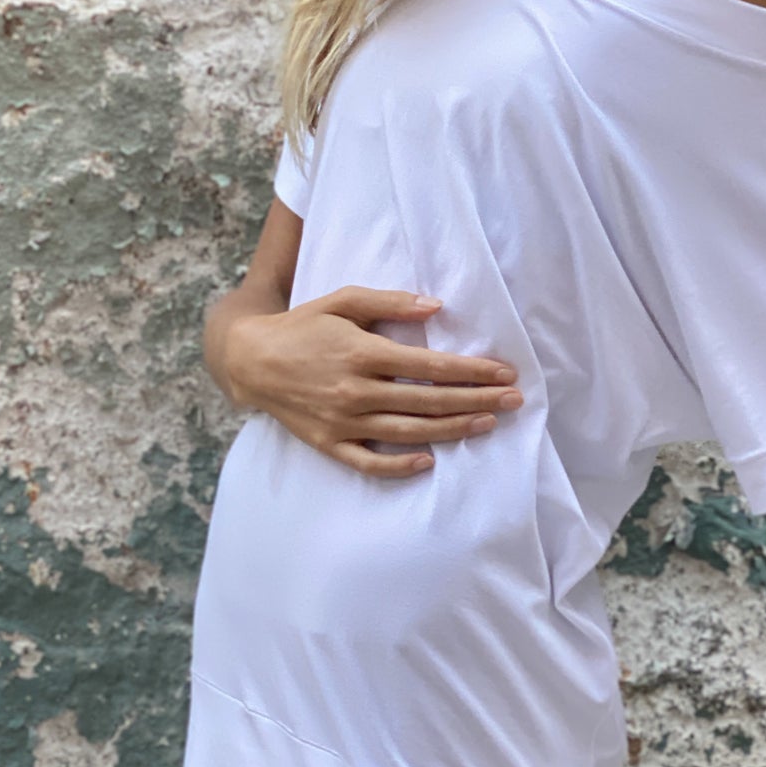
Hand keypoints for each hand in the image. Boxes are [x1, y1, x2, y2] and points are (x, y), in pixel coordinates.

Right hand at [224, 286, 523, 477]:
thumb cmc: (303, 325)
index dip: (471, 370)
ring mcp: (343, 421)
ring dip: (452, 429)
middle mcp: (355, 390)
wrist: (251, 360)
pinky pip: (370, 462)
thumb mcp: (343, 300)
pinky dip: (400, 466)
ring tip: (487, 424)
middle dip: (476, 400)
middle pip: (428, 401)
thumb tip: (436, 308)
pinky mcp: (329, 444)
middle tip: (513, 401)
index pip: (429, 366)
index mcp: (361, 352)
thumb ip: (390, 303)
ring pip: (408, 432)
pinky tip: (429, 462)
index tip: (504, 372)